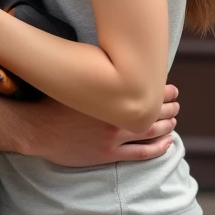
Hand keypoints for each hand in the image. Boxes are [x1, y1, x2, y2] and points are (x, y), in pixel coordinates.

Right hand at [15, 84, 179, 166]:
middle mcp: (114, 116)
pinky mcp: (107, 154)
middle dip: (168, 106)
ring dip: (167, 126)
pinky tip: (167, 143)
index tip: (170, 86)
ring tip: (174, 120)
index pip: (143, 90)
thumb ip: (95, 73)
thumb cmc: (53, 101)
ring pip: (150, 131)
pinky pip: (140, 153)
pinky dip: (158, 148)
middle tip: (176, 102)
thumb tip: (112, 60)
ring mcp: (112, 137)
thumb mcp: (76, 81)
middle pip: (151, 111)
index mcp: (107, 94)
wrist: (38, 128)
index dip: (161, 89)